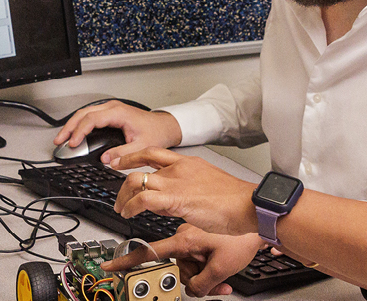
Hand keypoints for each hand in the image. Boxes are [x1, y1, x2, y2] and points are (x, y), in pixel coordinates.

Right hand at [54, 102, 183, 164]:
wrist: (165, 126)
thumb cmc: (156, 132)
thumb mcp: (141, 146)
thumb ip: (123, 153)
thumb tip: (106, 159)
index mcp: (119, 113)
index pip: (92, 119)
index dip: (80, 132)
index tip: (73, 144)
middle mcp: (112, 108)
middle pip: (83, 113)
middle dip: (69, 127)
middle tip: (59, 141)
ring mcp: (110, 109)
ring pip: (84, 113)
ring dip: (72, 125)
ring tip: (62, 139)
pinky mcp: (109, 113)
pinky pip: (89, 116)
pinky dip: (79, 125)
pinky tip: (74, 134)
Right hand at [103, 225, 261, 296]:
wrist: (262, 214)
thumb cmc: (244, 234)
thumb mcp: (222, 268)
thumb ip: (201, 284)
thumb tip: (192, 291)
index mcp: (184, 238)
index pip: (150, 253)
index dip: (126, 261)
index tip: (109, 264)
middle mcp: (183, 227)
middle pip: (173, 259)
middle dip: (191, 274)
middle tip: (212, 279)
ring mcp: (191, 220)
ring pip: (185, 252)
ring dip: (203, 266)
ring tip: (222, 271)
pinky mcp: (201, 219)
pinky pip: (194, 241)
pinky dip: (205, 255)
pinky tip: (219, 256)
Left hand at [111, 148, 257, 235]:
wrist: (249, 204)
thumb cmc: (236, 201)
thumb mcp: (207, 187)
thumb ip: (186, 190)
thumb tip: (170, 203)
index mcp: (188, 163)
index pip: (153, 153)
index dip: (133, 157)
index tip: (121, 162)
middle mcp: (179, 168)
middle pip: (139, 164)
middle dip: (123, 177)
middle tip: (118, 193)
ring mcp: (176, 182)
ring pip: (135, 180)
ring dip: (123, 197)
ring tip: (121, 209)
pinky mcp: (176, 199)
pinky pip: (143, 200)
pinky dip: (130, 207)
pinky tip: (128, 214)